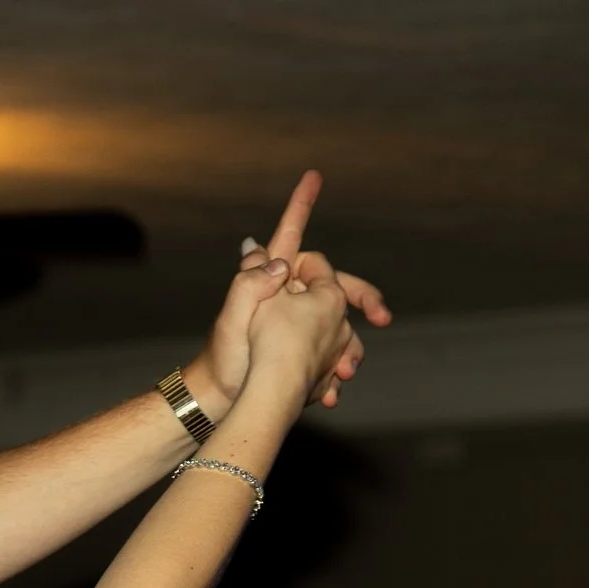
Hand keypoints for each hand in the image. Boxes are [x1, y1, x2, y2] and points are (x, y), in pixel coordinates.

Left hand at [191, 171, 391, 413]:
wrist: (217, 399)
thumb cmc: (223, 362)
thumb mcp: (232, 322)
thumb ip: (249, 286)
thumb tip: (281, 263)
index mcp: (267, 282)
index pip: (287, 238)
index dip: (299, 207)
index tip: (313, 176)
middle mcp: (283, 296)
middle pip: (333, 282)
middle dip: (362, 296)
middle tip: (382, 316)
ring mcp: (292, 320)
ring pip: (338, 318)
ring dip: (351, 342)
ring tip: (349, 368)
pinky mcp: (297, 345)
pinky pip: (329, 346)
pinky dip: (338, 362)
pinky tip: (336, 385)